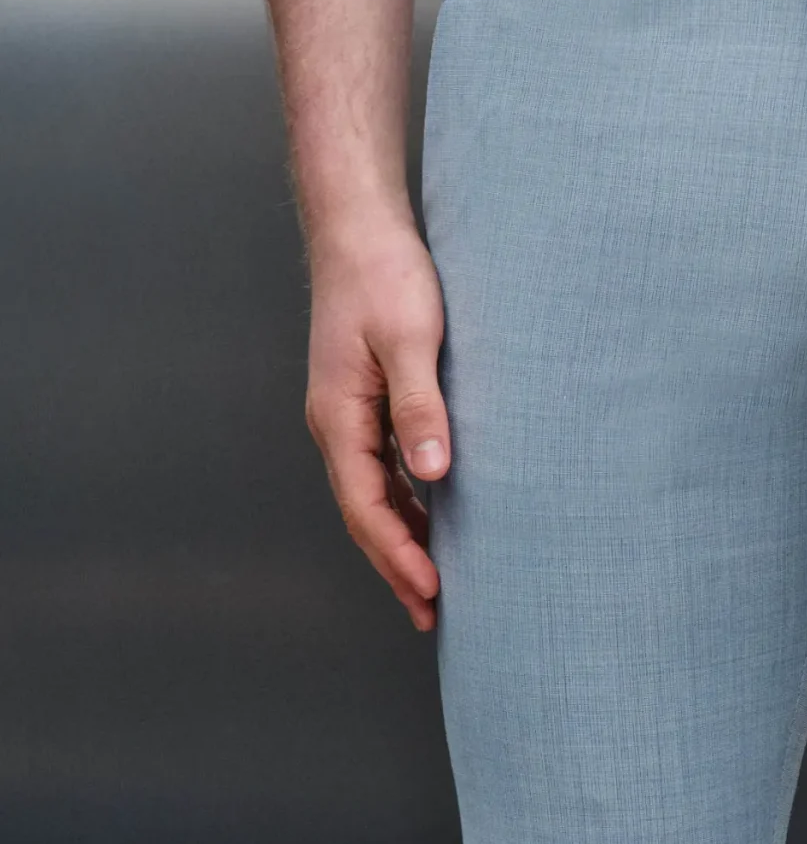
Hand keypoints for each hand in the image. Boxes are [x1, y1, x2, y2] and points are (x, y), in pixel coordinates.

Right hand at [306, 214, 449, 629]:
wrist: (359, 226)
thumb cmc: (384, 273)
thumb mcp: (409, 337)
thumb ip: (420, 406)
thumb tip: (433, 471)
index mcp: (339, 418)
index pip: (367, 506)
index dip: (398, 554)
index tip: (430, 589)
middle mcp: (336, 426)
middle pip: (365, 515)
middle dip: (396, 567)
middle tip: (431, 616)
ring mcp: (347, 418)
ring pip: (373, 499)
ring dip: (401, 544)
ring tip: (432, 589)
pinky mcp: (364, 406)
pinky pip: (382, 475)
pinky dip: (404, 509)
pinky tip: (431, 527)